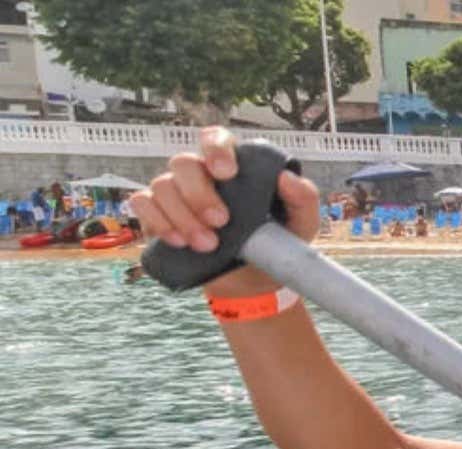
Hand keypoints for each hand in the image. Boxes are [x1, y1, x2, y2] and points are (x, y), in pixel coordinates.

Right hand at [126, 127, 321, 293]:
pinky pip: (142, 204)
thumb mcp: (301, 223)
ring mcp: (175, 193)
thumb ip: (303, 198)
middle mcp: (200, 174)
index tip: (226, 173)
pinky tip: (178, 240)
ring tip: (208, 244)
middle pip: (183, 163)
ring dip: (181, 216)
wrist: (254, 279)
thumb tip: (287, 178)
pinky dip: (156, 220)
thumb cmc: (275, 242)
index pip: (215, 139)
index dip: (215, 148)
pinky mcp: (158, 215)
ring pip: (161, 185)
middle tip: (221, 223)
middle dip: (199, 194)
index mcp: (233, 167)